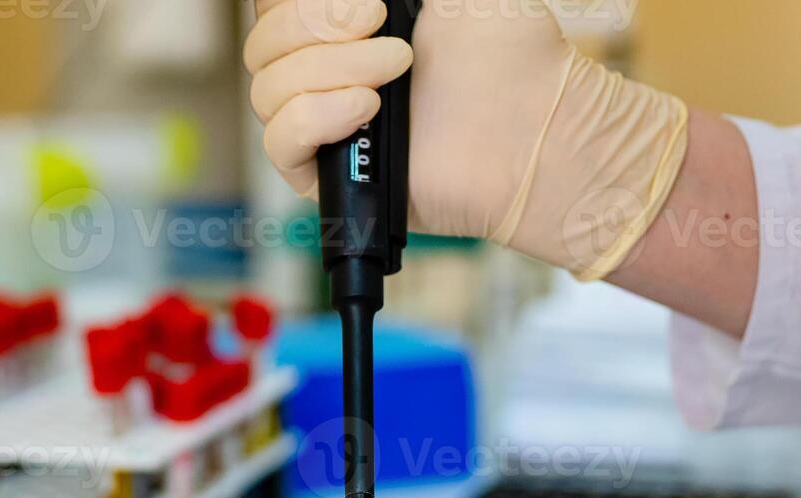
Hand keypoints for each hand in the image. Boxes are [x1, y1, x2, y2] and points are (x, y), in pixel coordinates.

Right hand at [244, 0, 689, 277]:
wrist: (538, 125)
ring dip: (329, 69)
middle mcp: (324, 72)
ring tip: (397, 69)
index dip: (294, 2)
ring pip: (267, 90)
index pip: (273, 8)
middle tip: (383, 30)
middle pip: (262, 45)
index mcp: (342, 26)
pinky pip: (278, 142)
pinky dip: (314, 117)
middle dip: (315, 25)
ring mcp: (322, 123)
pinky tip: (365, 108)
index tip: (362, 1)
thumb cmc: (507, 54)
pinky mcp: (327, 176)